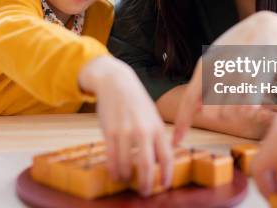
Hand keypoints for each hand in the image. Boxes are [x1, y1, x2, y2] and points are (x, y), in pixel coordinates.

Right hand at [79, 56, 172, 195]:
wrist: (117, 83)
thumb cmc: (136, 102)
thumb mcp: (152, 116)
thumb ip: (157, 136)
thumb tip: (161, 159)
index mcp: (157, 128)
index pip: (166, 157)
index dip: (166, 175)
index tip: (164, 186)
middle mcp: (143, 130)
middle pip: (146, 165)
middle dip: (145, 184)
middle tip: (144, 192)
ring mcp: (125, 131)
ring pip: (126, 164)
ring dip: (126, 177)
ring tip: (126, 181)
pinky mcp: (109, 131)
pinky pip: (111, 157)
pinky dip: (113, 170)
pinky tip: (115, 175)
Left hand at [173, 11, 276, 143]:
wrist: (272, 25)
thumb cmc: (245, 46)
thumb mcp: (221, 60)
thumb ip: (207, 83)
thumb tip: (196, 109)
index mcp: (206, 64)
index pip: (189, 99)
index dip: (182, 122)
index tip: (175, 141)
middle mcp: (217, 67)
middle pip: (211, 112)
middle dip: (221, 114)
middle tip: (236, 102)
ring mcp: (236, 70)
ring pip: (230, 112)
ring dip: (239, 110)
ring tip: (250, 94)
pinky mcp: (258, 72)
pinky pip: (249, 107)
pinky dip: (253, 108)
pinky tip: (259, 97)